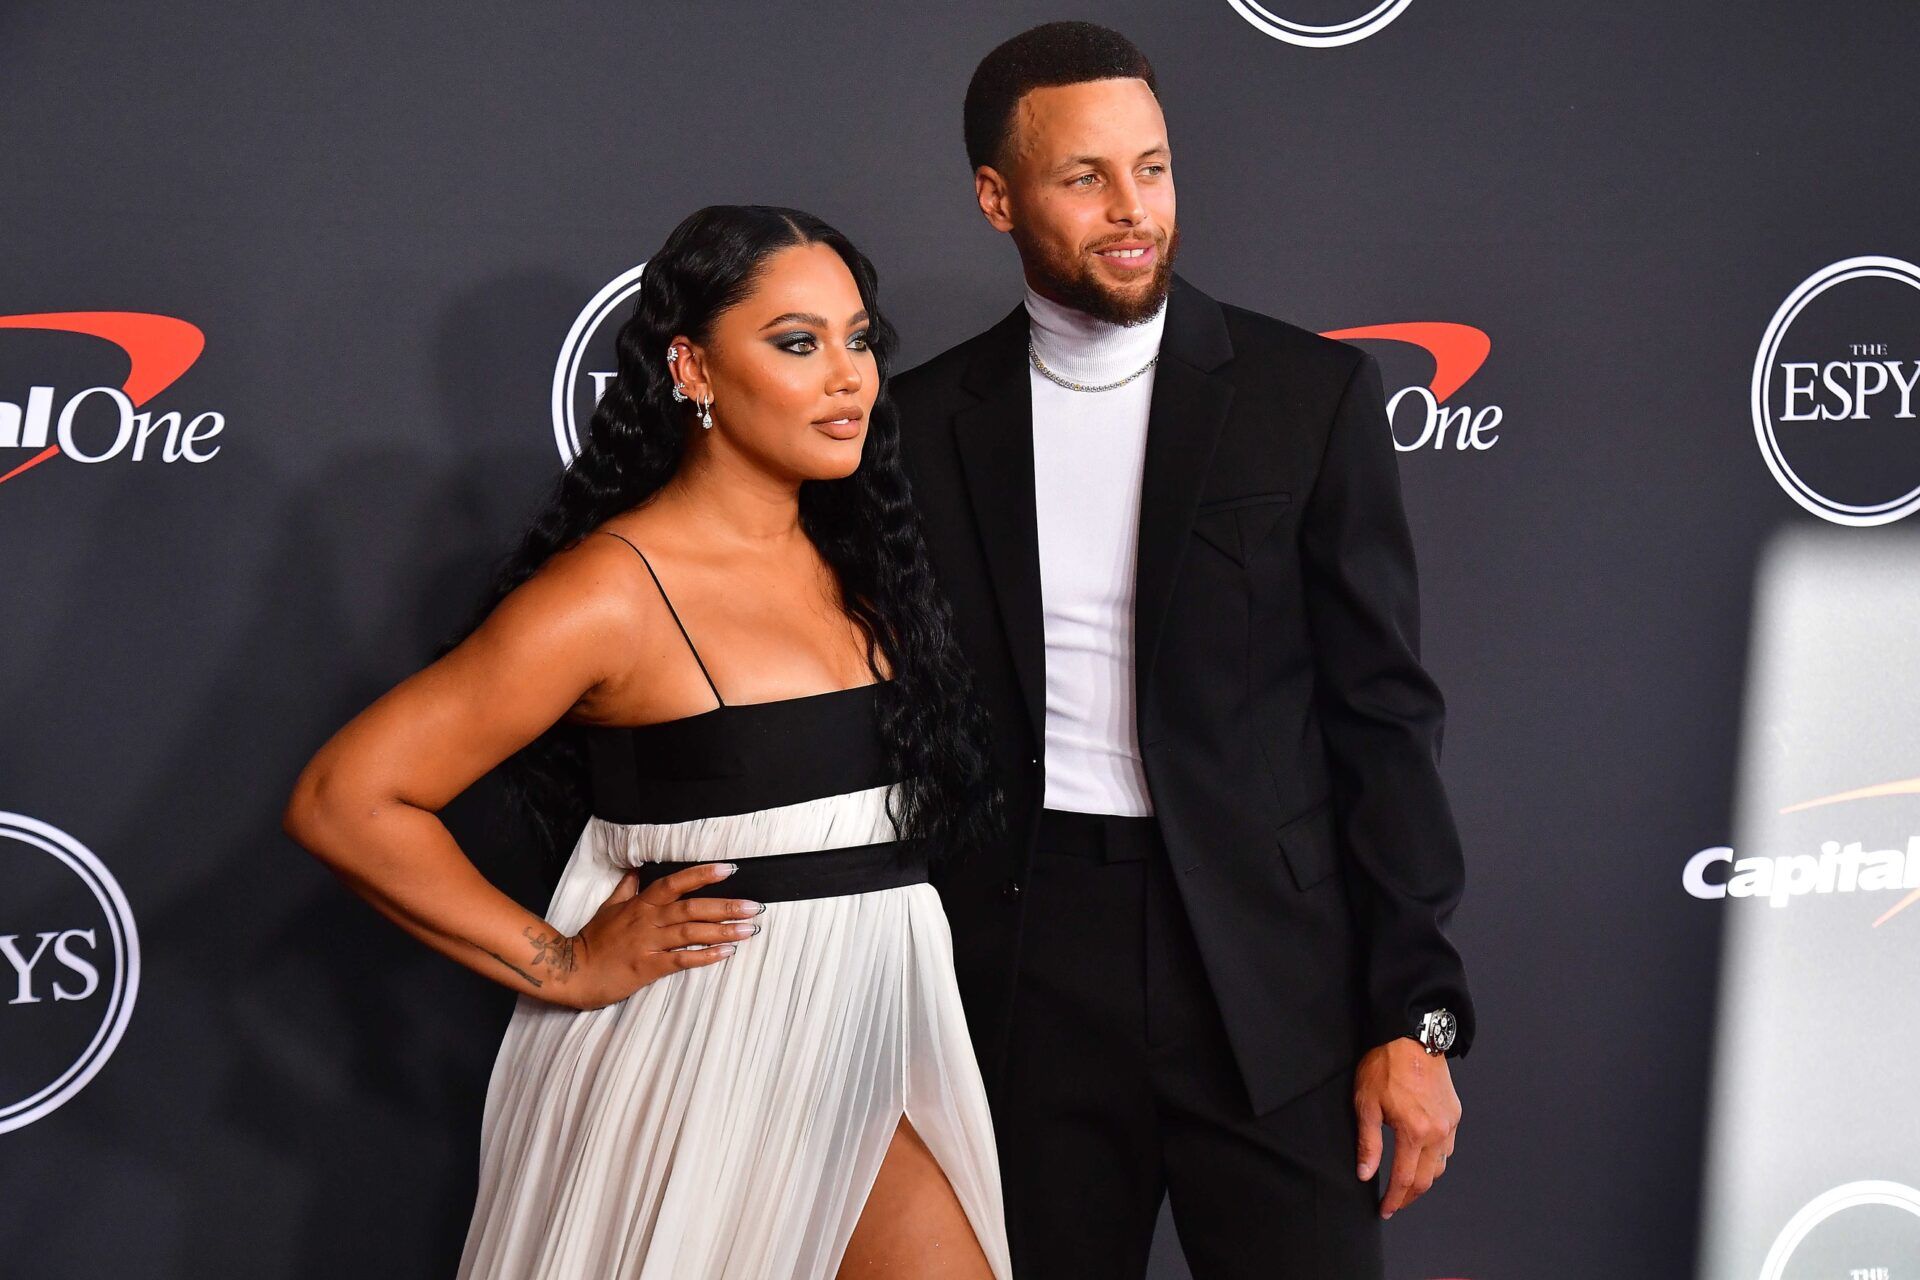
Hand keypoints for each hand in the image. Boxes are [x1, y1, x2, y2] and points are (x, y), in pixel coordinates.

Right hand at [556, 862, 764, 1008]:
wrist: (572, 972)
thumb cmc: (592, 941)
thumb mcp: (608, 908)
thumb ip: (627, 889)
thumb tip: (637, 870)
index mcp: (640, 904)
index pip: (675, 883)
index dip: (702, 874)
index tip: (729, 869)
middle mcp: (647, 921)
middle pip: (692, 907)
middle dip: (726, 906)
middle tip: (754, 905)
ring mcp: (648, 944)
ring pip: (691, 932)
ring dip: (723, 930)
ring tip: (749, 929)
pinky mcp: (648, 968)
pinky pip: (681, 960)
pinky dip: (705, 956)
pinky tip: (726, 954)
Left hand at [1353, 1036, 1459, 1218]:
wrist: (1409, 1036)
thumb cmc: (1384, 1065)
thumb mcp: (1366, 1104)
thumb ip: (1368, 1143)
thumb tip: (1365, 1173)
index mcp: (1414, 1131)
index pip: (1405, 1179)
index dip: (1394, 1199)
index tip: (1385, 1209)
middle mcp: (1438, 1131)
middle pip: (1426, 1178)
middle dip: (1409, 1195)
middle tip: (1395, 1203)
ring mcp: (1449, 1123)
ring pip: (1441, 1165)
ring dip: (1424, 1180)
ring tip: (1406, 1185)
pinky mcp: (1454, 1113)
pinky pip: (1448, 1147)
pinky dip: (1436, 1160)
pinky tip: (1422, 1159)